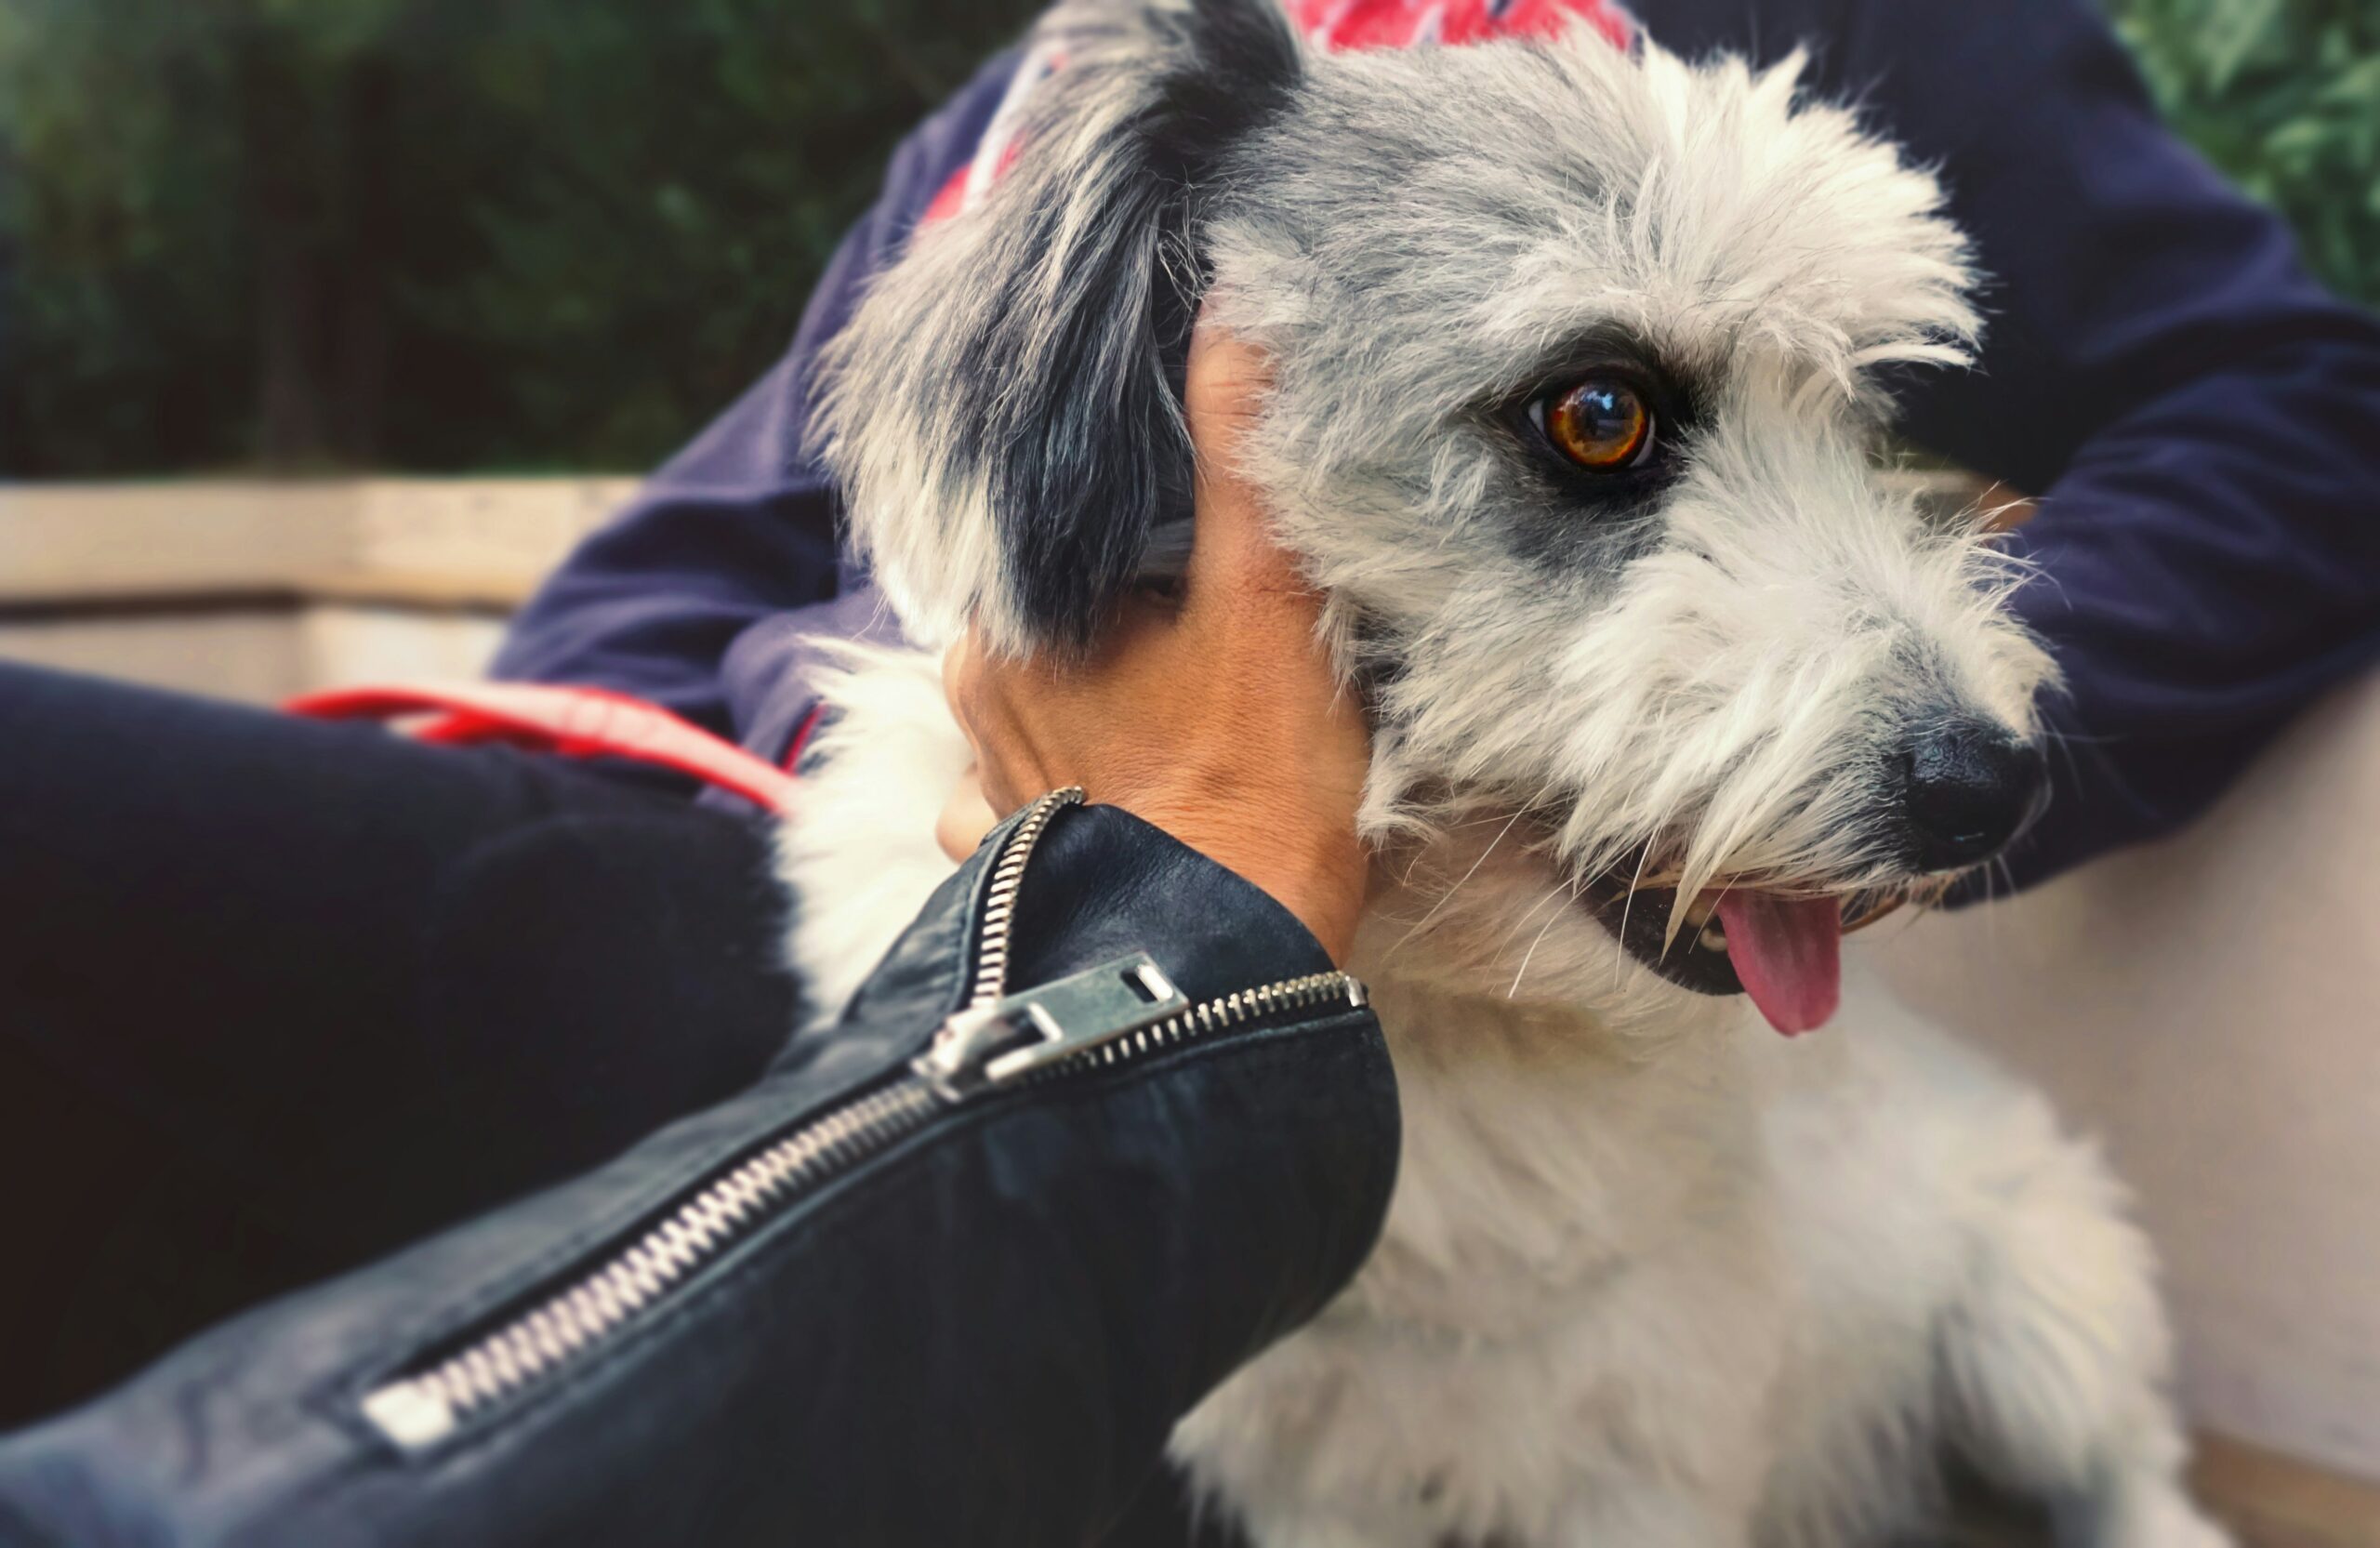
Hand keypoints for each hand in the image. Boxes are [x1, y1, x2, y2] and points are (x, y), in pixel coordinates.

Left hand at [938, 324, 1370, 963]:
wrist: (1223, 976)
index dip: (1130, 517)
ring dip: (1095, 695)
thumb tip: (1233, 308)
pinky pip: (1035, 796)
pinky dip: (1080, 781)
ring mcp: (987, 793)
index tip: (1197, 524)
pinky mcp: (1018, 870)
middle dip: (1117, 604)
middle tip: (1211, 610)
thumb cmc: (1253, 788)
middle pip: (1049, 613)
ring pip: (1037, 703)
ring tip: (1184, 700)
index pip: (1054, 528)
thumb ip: (1241, 450)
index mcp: (1012, 626)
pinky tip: (1141, 783)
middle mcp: (976, 703)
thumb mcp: (1267, 599)